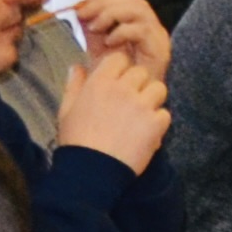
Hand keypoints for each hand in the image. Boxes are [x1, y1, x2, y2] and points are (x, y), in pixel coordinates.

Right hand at [56, 38, 171, 172]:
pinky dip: (158, 123)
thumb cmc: (76, 141)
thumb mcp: (66, 110)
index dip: (121, 69)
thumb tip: (77, 66)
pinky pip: (165, 114)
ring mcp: (141, 106)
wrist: (90, 172)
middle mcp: (122, 89)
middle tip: (130, 103)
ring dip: (152, 100)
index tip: (118, 83)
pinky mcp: (155, 124)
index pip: (120, 59)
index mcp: (99, 83)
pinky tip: (145, 133)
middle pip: (141, 72)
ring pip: (158, 89)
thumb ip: (74, 85)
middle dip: (138, 85)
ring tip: (141, 117)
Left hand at [65, 0, 171, 81]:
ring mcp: (158, 37)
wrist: (125, 108)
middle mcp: (151, 26)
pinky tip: (109, 42)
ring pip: (139, 9)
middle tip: (83, 13)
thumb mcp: (98, 48)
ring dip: (111, 13)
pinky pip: (142, 30)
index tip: (83, 0)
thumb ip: (92, 28)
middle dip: (104, 1)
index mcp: (138, 22)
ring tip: (94, 28)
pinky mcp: (160, 50)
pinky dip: (122, 32)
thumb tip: (79, 9)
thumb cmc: (114, 81)